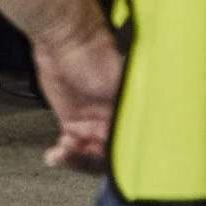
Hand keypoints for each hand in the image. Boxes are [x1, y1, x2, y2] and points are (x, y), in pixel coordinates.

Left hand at [34, 23, 122, 173]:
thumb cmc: (97, 54)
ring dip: (75, 160)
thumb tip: (150, 135)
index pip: (132, 147)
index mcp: (132, 114)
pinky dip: (63, 155)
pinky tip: (55, 155)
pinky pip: (70, 147)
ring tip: (63, 154)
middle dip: (93, 163)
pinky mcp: (71, 122)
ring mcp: (92, 124)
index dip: (122, 160)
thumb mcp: (121, 85)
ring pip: (87, 155)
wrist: (64, 38)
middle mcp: (113, 122)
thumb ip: (132, 111)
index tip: (110, 167)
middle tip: (79, 157)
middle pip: (108, 156)